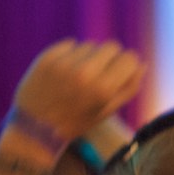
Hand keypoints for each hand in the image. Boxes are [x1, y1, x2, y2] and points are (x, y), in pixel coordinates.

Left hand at [10, 39, 144, 145]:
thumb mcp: (104, 112)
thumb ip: (127, 89)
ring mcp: (64, 63)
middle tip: (99, 73)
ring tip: (77, 76)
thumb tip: (141, 65)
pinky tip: (64, 71)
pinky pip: (70, 45)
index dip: (127, 65)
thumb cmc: (73, 123)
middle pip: (111, 47)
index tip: (120, 72)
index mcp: (103, 89)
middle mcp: (85, 73)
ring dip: (88, 57)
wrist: (32, 129)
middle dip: (109, 58)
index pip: (129, 58)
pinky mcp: (47, 58)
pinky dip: (70, 55)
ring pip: (90, 45)